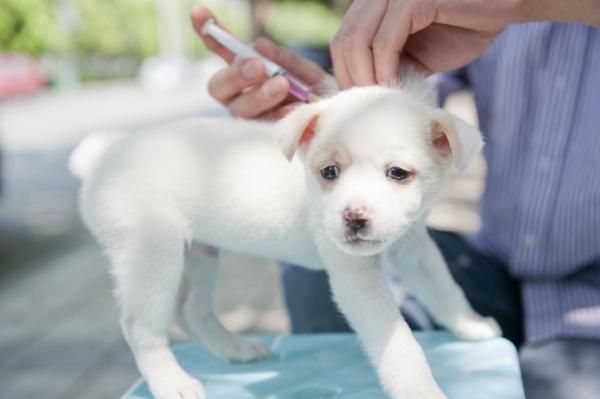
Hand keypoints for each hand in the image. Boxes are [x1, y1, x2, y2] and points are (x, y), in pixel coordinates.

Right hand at [191, 5, 327, 119]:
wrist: (338, 126)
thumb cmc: (319, 97)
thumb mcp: (308, 73)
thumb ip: (285, 60)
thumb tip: (259, 45)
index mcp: (247, 76)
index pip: (223, 52)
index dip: (209, 33)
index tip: (198, 12)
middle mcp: (241, 98)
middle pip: (219, 87)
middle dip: (236, 75)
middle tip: (257, 66)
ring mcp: (250, 121)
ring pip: (239, 109)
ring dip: (259, 95)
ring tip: (283, 85)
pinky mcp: (263, 140)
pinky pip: (264, 128)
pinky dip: (280, 115)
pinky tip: (294, 108)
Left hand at [331, 0, 529, 87]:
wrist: (505, 6)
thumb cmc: (462, 27)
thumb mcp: (416, 52)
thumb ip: (388, 63)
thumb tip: (362, 93)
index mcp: (375, 3)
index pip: (342, 39)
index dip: (344, 72)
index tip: (359, 100)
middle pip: (344, 40)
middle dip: (351, 78)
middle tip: (366, 105)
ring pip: (358, 40)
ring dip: (365, 76)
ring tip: (379, 98)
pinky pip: (385, 40)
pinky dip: (383, 67)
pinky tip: (392, 84)